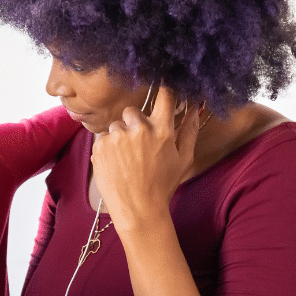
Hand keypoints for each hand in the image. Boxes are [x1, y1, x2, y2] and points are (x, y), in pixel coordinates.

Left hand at [91, 87, 199, 231]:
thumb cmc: (162, 185)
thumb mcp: (183, 159)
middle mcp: (138, 129)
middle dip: (135, 123)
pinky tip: (116, 163)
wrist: (137, 208)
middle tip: (138, 145)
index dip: (163, 90)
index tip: (160, 86)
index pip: (164, 96)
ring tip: (126, 159)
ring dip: (120, 137)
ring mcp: (117, 137)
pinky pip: (103, 137)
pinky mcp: (100, 145)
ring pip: (116, 125)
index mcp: (162, 130)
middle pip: (133, 111)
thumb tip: (195, 108)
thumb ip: (190, 131)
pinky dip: (107, 147)